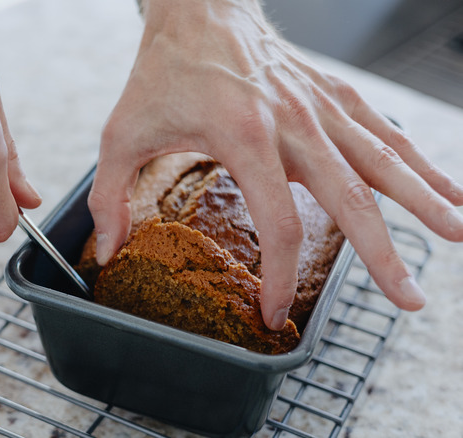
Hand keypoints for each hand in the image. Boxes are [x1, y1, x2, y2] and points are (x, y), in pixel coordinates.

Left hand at [88, 0, 462, 329]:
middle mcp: (294, 123)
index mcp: (244, 137)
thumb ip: (111, 195)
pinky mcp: (331, 93)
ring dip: (423, 200)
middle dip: (384, 254)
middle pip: (352, 199)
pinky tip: (446, 184)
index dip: (282, 277)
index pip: (280, 224)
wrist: (197, 7)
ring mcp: (319, 106)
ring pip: (382, 160)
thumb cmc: (161, 71)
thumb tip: (108, 251)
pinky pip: (381, 131)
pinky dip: (416, 159)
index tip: (275, 311)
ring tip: (457, 235)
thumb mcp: (122, 133)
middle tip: (411, 299)